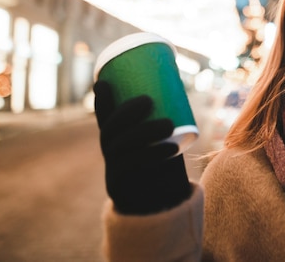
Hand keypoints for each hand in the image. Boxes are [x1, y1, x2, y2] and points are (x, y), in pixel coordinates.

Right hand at [94, 80, 190, 214]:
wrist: (155, 202)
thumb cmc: (161, 161)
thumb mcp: (161, 138)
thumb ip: (168, 117)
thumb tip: (183, 87)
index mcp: (115, 137)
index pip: (103, 116)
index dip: (100, 100)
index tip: (103, 82)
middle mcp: (110, 150)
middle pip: (110, 128)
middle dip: (126, 111)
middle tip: (148, 100)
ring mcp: (113, 168)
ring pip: (121, 145)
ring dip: (144, 131)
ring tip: (168, 124)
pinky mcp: (122, 183)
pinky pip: (133, 166)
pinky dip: (153, 154)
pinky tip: (172, 148)